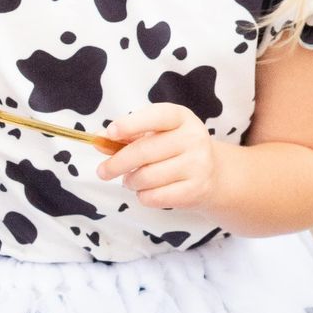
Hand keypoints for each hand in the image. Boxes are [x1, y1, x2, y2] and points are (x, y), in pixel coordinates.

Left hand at [98, 106, 220, 209]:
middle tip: (103, 171)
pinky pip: (155, 196)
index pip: (156, 116)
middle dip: (116, 163)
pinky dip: (142, 196)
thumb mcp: (157, 134)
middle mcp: (193, 138)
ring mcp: (198, 165)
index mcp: (181, 118)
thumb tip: (99, 141)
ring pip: (146, 177)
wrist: (213, 174)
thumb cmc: (175, 150)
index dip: (131, 124)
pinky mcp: (196, 190)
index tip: (110, 133)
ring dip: (130, 181)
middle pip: (144, 151)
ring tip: (131, 180)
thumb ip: (128, 136)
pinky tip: (146, 191)